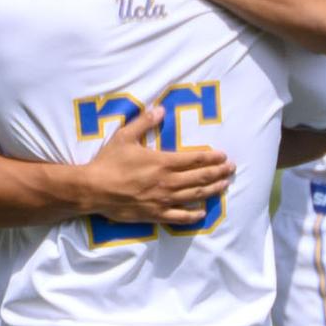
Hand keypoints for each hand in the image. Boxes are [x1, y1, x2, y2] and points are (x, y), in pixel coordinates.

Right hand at [76, 106, 227, 227]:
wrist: (94, 189)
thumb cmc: (108, 162)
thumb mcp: (125, 136)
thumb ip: (144, 122)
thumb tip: (161, 109)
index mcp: (162, 162)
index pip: (194, 159)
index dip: (211, 157)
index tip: (223, 155)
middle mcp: (167, 182)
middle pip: (200, 177)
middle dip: (218, 172)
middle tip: (231, 169)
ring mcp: (163, 200)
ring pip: (194, 196)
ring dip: (212, 190)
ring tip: (224, 186)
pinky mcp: (154, 214)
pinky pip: (179, 217)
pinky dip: (193, 215)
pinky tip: (202, 213)